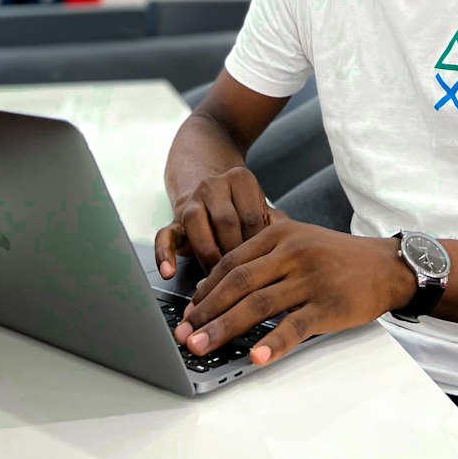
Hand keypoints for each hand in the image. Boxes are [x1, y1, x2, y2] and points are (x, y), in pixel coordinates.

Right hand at [154, 166, 281, 277]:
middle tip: (241, 278)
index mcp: (241, 180)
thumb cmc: (243, 209)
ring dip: (208, 256)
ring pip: (196, 224)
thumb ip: (276, 224)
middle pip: (226, 222)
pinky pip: (165, 235)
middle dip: (234, 254)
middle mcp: (214, 185)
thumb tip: (293, 249)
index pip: (252, 218)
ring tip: (216, 278)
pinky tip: (168, 272)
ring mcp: (192, 200)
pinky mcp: (174, 219)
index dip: (258, 247)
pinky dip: (164, 254)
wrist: (210, 188)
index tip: (262, 267)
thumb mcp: (260, 209)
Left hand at [173, 220, 414, 366]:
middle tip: (185, 334)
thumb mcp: (299, 241)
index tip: (188, 312)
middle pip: (238, 283)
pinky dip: (272, 343)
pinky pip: (295, 326)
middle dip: (206, 311)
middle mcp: (292, 252)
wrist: (386, 266)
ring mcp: (310, 278)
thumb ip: (263, 257)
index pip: (231, 262)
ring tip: (203, 347)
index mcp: (279, 234)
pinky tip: (255, 357)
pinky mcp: (329, 304)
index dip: (205, 290)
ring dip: (225, 328)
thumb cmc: (337, 258)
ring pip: (258, 304)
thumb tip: (220, 286)